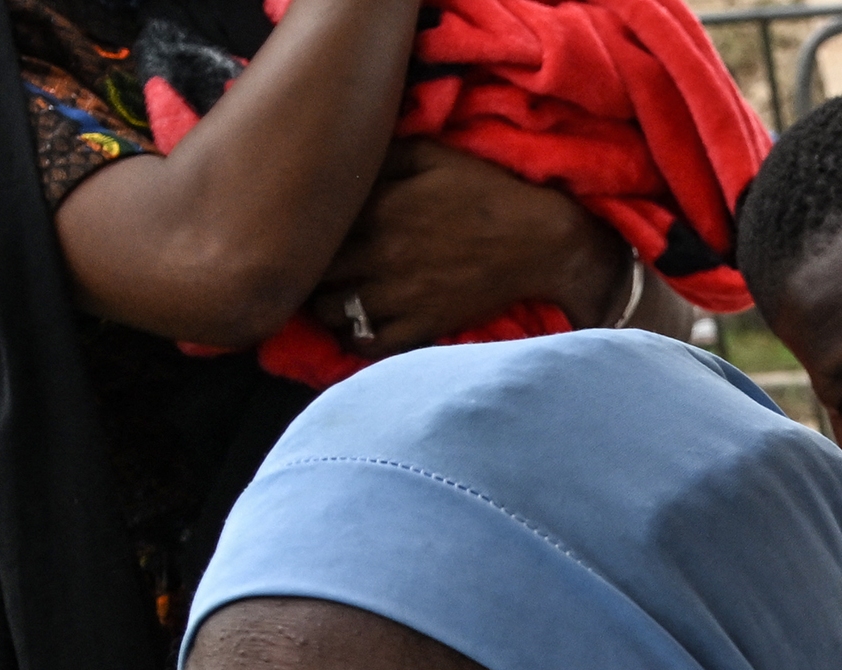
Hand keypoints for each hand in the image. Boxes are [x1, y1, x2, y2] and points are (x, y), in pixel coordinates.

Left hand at [312, 140, 628, 353]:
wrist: (540, 242)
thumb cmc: (485, 192)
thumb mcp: (430, 154)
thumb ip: (379, 156)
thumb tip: (337, 159)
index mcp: (375, 208)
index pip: (309, 226)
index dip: (300, 229)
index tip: (303, 229)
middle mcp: (378, 254)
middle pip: (311, 272)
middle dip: (305, 269)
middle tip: (311, 266)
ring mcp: (400, 295)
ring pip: (332, 312)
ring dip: (325, 305)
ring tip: (333, 297)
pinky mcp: (424, 325)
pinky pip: (370, 343)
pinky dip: (356, 338)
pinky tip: (361, 325)